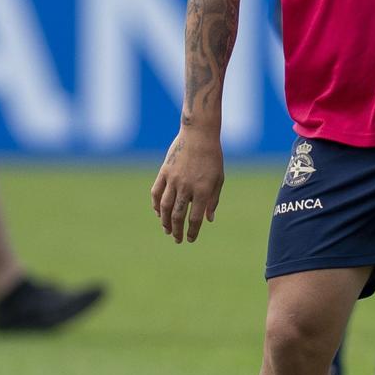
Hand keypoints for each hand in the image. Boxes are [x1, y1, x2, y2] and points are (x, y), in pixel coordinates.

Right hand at [150, 128, 224, 242]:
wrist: (199, 135)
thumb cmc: (213, 157)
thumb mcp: (219, 179)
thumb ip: (213, 201)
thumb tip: (209, 220)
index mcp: (203, 190)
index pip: (195, 218)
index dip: (192, 232)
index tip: (190, 239)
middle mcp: (187, 187)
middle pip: (178, 216)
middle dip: (177, 231)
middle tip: (177, 239)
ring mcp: (174, 179)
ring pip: (165, 207)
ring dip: (165, 221)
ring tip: (167, 230)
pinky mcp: (164, 172)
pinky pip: (156, 192)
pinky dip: (156, 205)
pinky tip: (158, 213)